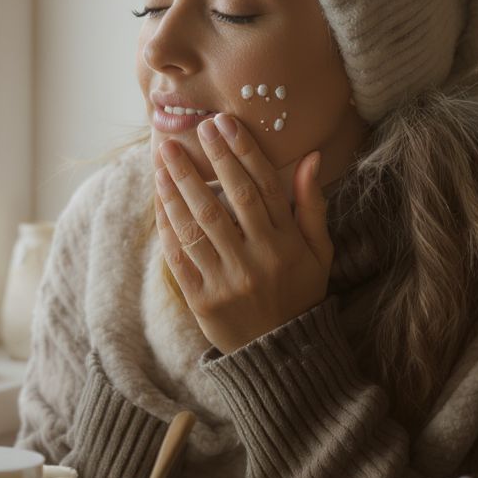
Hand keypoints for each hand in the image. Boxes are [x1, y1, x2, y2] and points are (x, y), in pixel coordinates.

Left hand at [153, 114, 332, 353]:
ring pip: (198, 224)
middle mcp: (257, 259)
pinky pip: (179, 256)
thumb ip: (312, 204)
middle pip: (228, 199)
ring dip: (178, 188)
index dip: (241, 152)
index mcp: (286, 244)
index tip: (223, 124)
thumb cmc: (300, 292)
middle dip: (207, 160)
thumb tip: (309, 156)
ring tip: (164, 159)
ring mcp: (228, 279)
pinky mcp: (202, 299)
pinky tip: (158, 199)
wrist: (280, 353)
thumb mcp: (319, 251)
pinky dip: (167, 225)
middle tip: (190, 130)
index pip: (262, 187)